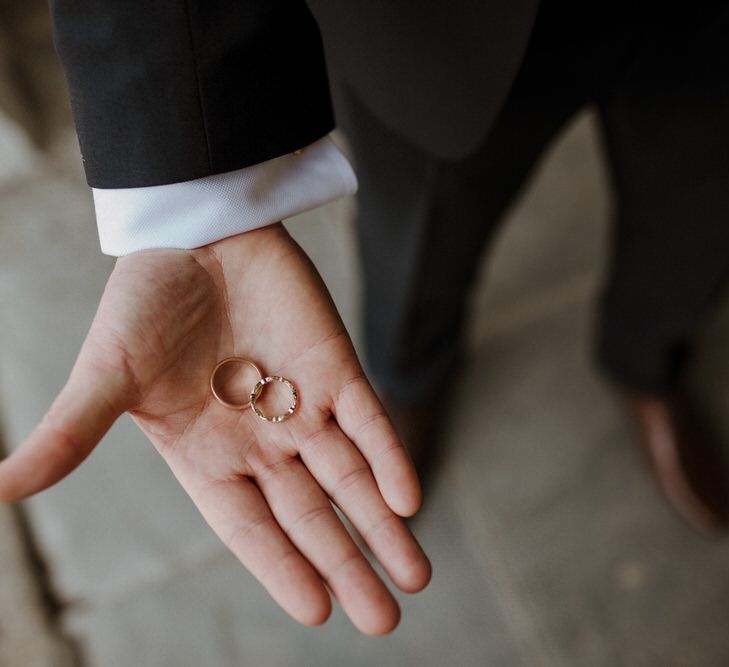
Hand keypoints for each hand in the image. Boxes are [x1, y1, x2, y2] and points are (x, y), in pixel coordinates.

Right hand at [0, 224, 430, 634]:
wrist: (194, 235)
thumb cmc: (145, 303)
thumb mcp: (107, 374)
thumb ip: (70, 433)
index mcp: (209, 458)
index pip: (252, 529)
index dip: (284, 569)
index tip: (319, 611)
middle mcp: (262, 443)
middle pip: (311, 517)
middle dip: (347, 565)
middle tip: (383, 621)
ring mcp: (303, 407)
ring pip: (350, 478)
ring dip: (382, 525)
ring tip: (414, 578)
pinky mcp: (335, 369)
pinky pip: (368, 421)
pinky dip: (389, 457)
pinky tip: (408, 499)